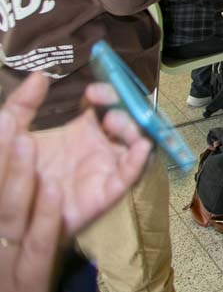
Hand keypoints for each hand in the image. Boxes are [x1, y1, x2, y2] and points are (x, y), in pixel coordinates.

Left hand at [0, 74, 151, 291]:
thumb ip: (21, 106)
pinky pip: (128, 177)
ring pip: (133, 144)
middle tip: (110, 109)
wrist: (14, 217)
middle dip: (125, 109)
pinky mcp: (105, 193)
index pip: (105, 104)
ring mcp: (105, 168)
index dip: (106, 92)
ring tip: (115, 124)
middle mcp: (99, 146)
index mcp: (82, 130)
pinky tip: (141, 148)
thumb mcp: (12, 135)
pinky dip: (138, 162)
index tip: (95, 90)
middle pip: (127, 120)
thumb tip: (40, 74)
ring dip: (133, 130)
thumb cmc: (17, 175)